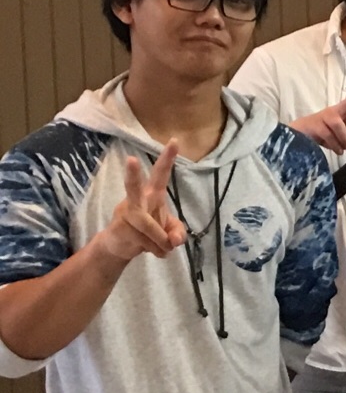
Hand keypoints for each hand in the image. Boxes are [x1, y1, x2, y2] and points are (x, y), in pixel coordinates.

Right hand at [100, 146, 187, 263]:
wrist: (120, 246)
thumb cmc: (148, 231)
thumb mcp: (169, 231)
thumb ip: (178, 232)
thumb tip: (175, 240)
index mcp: (152, 194)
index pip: (161, 174)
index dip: (168, 158)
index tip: (176, 140)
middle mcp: (137, 200)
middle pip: (134, 186)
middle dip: (132, 174)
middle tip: (130, 160)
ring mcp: (126, 213)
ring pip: (148, 225)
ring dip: (161, 240)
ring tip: (165, 247)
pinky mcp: (120, 228)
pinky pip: (143, 240)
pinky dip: (155, 249)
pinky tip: (154, 251)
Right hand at [291, 84, 345, 154]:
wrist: (299, 134)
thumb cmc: (324, 132)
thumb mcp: (341, 137)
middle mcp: (338, 112)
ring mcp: (327, 117)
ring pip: (341, 132)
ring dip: (341, 143)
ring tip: (336, 145)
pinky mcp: (317, 125)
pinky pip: (331, 140)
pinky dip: (334, 147)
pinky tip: (330, 146)